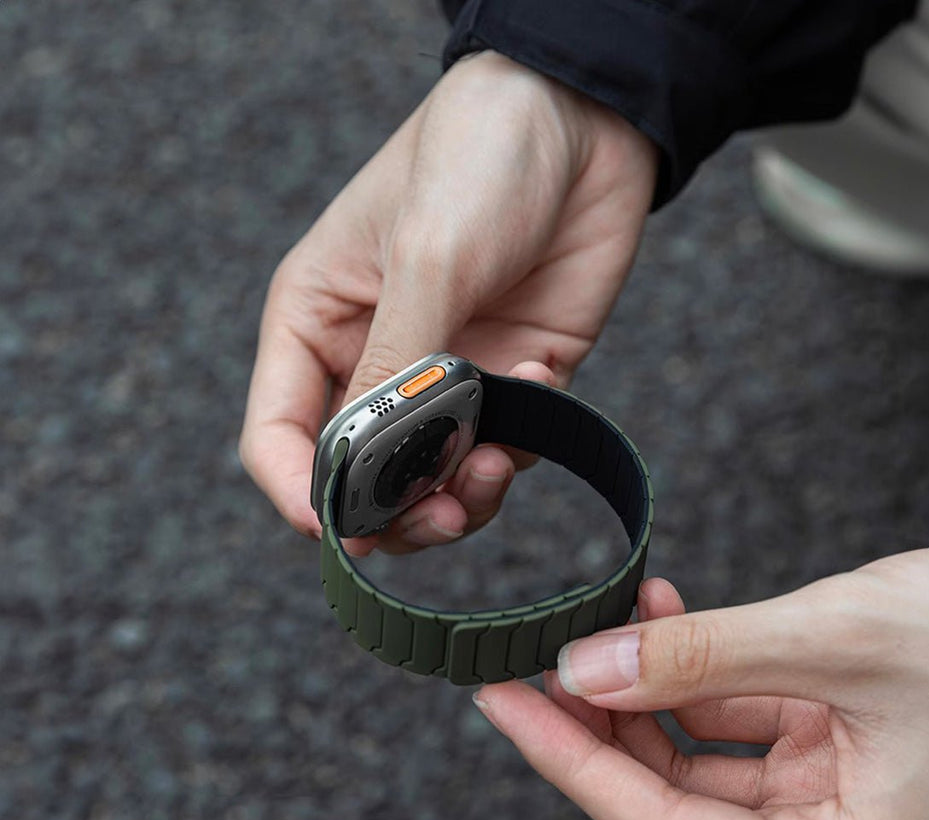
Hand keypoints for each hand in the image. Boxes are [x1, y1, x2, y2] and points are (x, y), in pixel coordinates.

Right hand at [238, 50, 656, 548]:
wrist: (586, 118)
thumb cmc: (480, 158)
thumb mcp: (424, 257)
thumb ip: (394, 370)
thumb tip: (365, 474)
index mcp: (317, 323)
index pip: (279, 438)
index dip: (302, 495)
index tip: (341, 529)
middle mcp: (375, 360)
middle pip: (360, 480)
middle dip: (396, 512)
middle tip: (438, 513)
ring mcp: (446, 377)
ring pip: (433, 483)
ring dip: (461, 497)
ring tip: (490, 465)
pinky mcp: (513, 380)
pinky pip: (506, 449)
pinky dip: (523, 443)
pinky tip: (545, 372)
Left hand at [473, 547, 928, 819]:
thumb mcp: (835, 641)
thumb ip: (702, 658)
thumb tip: (586, 668)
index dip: (567, 761)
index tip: (501, 703)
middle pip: (662, 794)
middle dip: (593, 721)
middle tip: (526, 659)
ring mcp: (815, 798)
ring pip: (687, 753)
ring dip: (640, 683)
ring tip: (603, 616)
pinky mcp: (818, 748)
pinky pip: (726, 715)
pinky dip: (687, 667)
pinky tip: (660, 613)